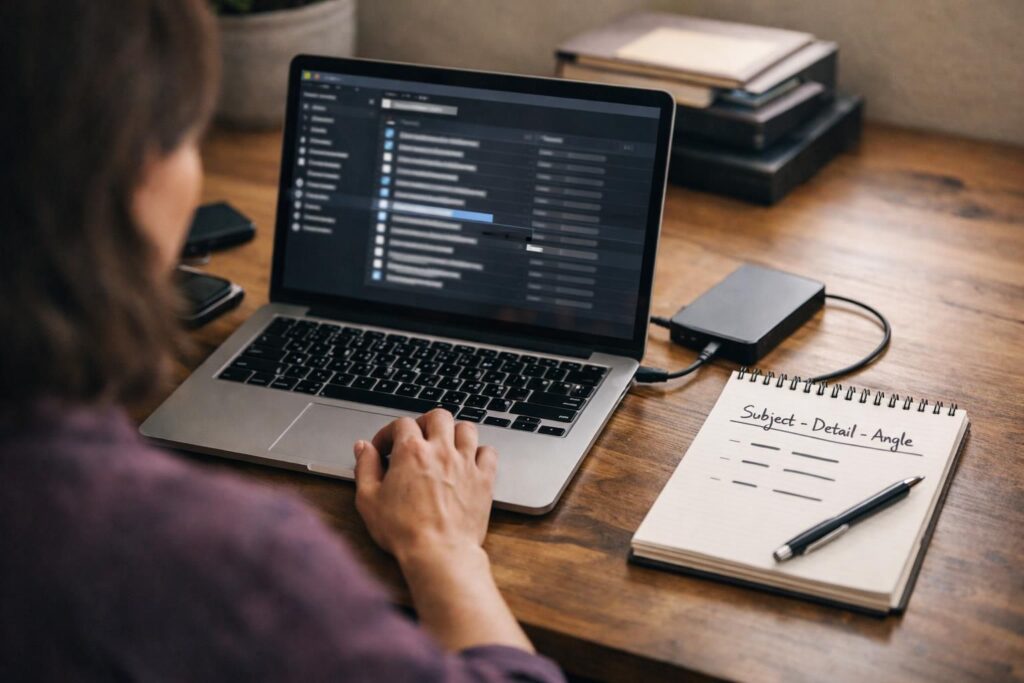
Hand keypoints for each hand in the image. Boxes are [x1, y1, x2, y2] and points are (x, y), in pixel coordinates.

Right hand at [353, 409, 497, 563]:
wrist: (439, 554)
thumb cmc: (403, 531)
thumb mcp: (368, 500)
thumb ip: (365, 468)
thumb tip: (363, 448)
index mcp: (411, 452)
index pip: (401, 423)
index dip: (389, 433)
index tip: (384, 448)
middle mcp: (441, 451)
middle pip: (438, 416)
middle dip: (425, 422)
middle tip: (417, 437)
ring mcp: (466, 463)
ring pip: (467, 428)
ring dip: (454, 432)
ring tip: (445, 445)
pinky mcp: (484, 480)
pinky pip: (489, 453)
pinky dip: (480, 453)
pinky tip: (470, 462)